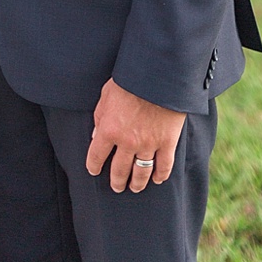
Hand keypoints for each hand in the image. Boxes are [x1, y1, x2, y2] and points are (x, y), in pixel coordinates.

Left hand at [86, 78, 185, 193]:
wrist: (160, 73)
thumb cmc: (131, 79)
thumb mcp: (106, 94)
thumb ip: (100, 116)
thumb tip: (96, 136)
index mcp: (109, 129)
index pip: (96, 157)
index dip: (93, 166)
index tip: (94, 170)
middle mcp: (127, 142)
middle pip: (119, 170)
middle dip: (116, 181)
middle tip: (117, 187)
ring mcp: (149, 144)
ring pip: (141, 173)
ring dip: (137, 183)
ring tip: (135, 188)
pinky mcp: (168, 141)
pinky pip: (164, 165)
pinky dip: (160, 175)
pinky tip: (157, 179)